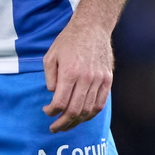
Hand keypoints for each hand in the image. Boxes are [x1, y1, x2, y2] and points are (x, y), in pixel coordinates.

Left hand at [42, 19, 112, 133]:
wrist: (92, 27)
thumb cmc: (68, 40)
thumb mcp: (51, 55)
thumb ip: (50, 77)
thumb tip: (53, 95)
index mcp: (69, 72)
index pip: (60, 102)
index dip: (52, 112)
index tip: (47, 112)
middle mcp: (86, 78)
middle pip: (74, 110)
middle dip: (63, 123)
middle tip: (54, 128)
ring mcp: (99, 79)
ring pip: (88, 110)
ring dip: (77, 122)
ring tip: (67, 125)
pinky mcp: (108, 79)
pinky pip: (100, 103)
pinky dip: (91, 114)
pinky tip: (82, 116)